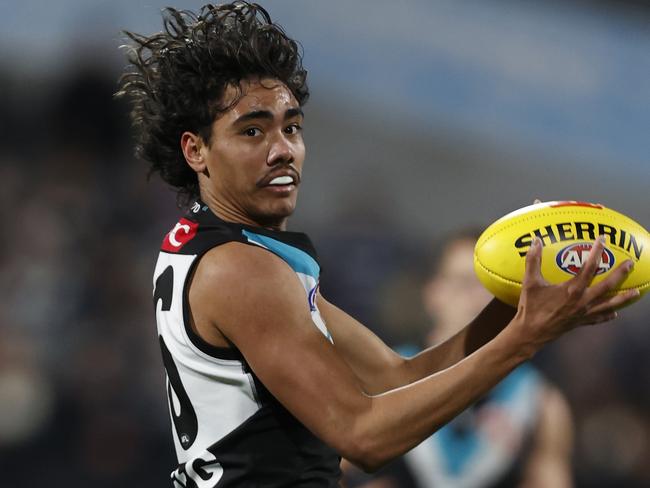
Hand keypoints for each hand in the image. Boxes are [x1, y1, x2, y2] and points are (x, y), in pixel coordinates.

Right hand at [513, 236, 638, 347]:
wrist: (531, 333)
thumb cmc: (530, 307)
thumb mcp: (530, 282)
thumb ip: (533, 260)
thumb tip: (535, 240)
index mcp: (572, 290)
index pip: (589, 267)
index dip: (597, 252)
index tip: (603, 239)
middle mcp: (582, 301)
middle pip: (608, 286)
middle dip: (621, 273)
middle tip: (630, 263)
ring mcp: (584, 313)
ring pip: (609, 304)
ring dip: (624, 298)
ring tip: (635, 292)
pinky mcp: (581, 322)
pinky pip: (599, 318)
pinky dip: (608, 315)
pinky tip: (615, 313)